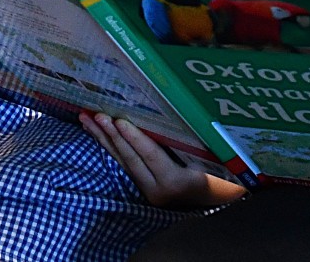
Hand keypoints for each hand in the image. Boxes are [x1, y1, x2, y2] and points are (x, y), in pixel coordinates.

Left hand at [80, 112, 246, 208]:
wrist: (220, 198)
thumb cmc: (221, 173)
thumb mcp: (209, 157)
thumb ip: (190, 142)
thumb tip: (177, 112)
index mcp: (176, 182)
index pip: (151, 156)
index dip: (135, 138)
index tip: (119, 120)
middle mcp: (158, 190)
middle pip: (130, 159)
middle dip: (112, 136)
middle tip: (96, 115)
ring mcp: (149, 191)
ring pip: (122, 162)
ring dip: (104, 140)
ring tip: (88, 121)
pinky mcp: (144, 187)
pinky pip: (124, 165)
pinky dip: (110, 148)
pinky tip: (98, 134)